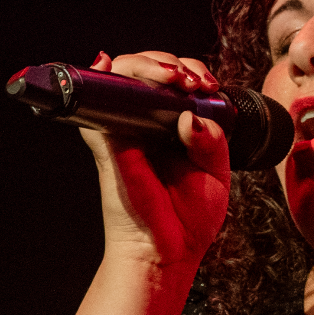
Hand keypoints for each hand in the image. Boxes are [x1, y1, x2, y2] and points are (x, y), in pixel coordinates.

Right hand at [81, 51, 232, 269]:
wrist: (166, 251)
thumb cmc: (189, 216)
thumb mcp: (216, 172)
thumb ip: (212, 140)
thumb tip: (191, 115)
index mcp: (175, 125)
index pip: (177, 80)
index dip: (191, 70)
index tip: (208, 85)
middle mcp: (147, 122)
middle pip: (149, 70)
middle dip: (170, 63)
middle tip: (190, 81)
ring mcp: (124, 129)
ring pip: (123, 76)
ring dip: (145, 65)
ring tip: (172, 77)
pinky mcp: (106, 141)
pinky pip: (97, 103)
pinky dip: (106, 81)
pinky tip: (113, 69)